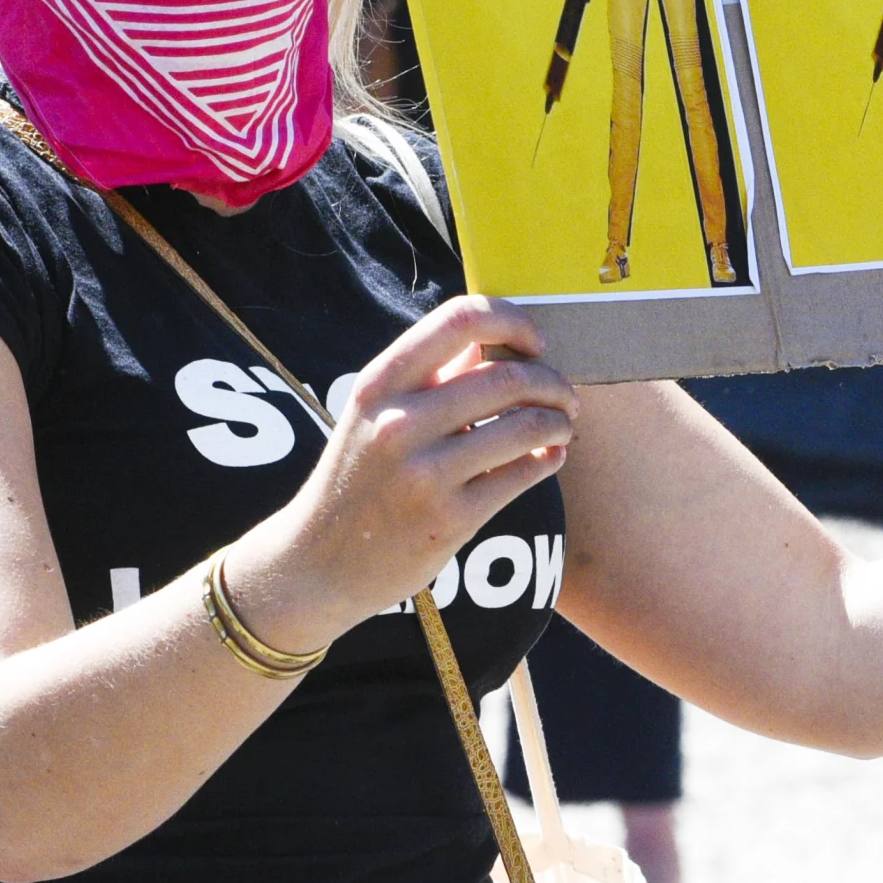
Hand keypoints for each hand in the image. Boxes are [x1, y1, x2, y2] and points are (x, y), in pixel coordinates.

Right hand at [232, 296, 576, 646]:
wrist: (317, 564)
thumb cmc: (357, 479)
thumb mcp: (372, 414)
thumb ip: (429, 375)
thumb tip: (495, 340)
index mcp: (380, 383)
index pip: (461, 319)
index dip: (513, 321)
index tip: (534, 344)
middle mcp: (399, 422)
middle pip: (509, 376)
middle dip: (553, 383)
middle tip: (564, 396)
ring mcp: (425, 473)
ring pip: (526, 426)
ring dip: (559, 422)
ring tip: (563, 426)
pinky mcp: (450, 519)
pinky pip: (524, 474)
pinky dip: (550, 459)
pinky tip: (550, 457)